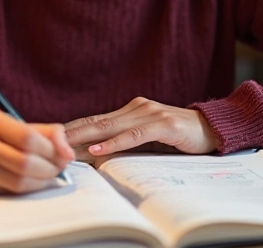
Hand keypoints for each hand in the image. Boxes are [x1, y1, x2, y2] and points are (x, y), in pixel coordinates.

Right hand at [0, 108, 74, 195]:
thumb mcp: (9, 121)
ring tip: (49, 174)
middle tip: (60, 166)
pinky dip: (28, 188)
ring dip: (43, 181)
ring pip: (19, 181)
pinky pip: (10, 191)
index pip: (28, 139)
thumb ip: (42, 131)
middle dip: (51, 167)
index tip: (63, 153)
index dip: (52, 149)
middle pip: (25, 163)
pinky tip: (33, 180)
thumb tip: (67, 150)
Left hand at [64, 97, 219, 158]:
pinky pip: (133, 135)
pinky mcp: (164, 125)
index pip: (95, 119)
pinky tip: (98, 148)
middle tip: (48, 141)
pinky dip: (113, 142)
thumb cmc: (180, 137)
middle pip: (97, 121)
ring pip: (110, 126)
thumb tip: (96, 155)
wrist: (213, 129)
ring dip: (85, 137)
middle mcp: (137, 108)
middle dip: (70, 132)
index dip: (72, 128)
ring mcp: (150, 114)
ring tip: (64, 145)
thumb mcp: (149, 139)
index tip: (51, 137)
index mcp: (131, 110)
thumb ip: (126, 142)